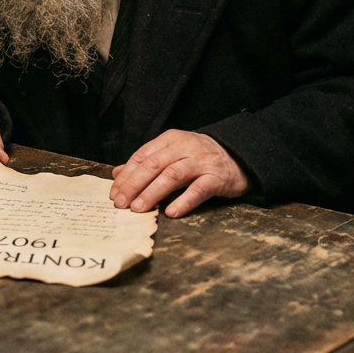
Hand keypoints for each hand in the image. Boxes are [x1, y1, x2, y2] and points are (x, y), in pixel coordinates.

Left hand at [109, 130, 249, 218]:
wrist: (239, 156)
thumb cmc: (200, 157)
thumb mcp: (172, 153)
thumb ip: (146, 162)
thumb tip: (117, 174)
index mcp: (170, 140)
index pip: (142, 156)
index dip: (126, 175)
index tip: (114, 193)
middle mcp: (184, 148)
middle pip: (153, 165)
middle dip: (134, 184)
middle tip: (121, 203)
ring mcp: (201, 162)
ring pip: (172, 175)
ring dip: (153, 192)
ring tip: (139, 208)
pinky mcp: (217, 178)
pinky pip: (198, 189)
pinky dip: (183, 201)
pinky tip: (171, 212)